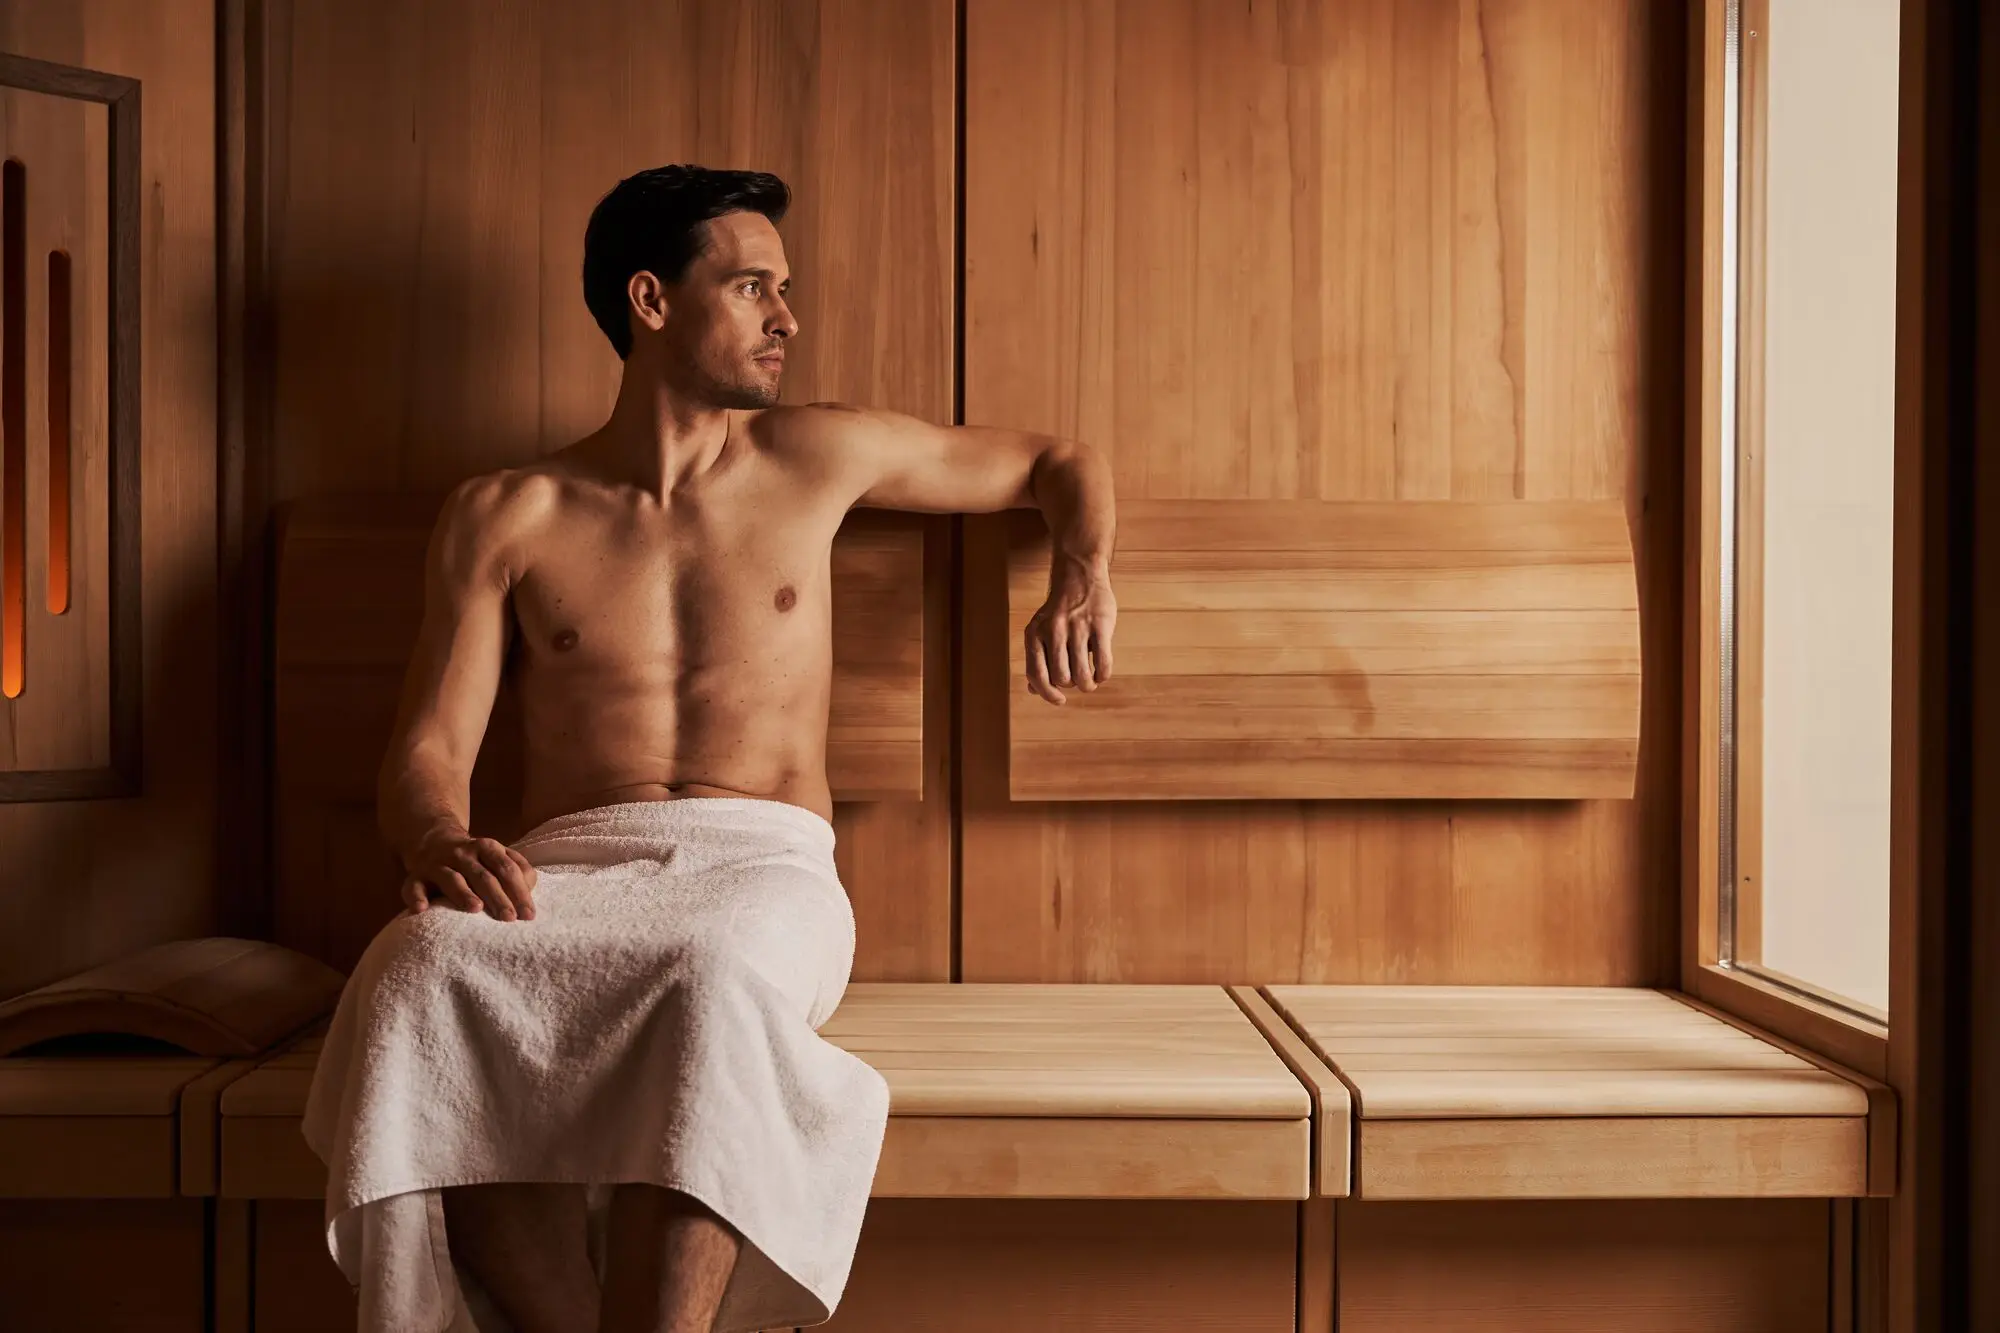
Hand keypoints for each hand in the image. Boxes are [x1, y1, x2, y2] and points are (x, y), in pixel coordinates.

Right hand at [401, 830, 538, 920]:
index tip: (528, 914)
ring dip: (463, 893)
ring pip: (451, 879)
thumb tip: (529, 889)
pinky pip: (413, 886)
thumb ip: (518, 870)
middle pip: (483, 876)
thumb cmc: (475, 859)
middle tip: (509, 918)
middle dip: (497, 897)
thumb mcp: (498, 857)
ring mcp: (437, 864)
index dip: (519, 891)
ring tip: (475, 909)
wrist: (433, 840)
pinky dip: (416, 897)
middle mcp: (462, 854)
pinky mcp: (416, 876)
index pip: (506, 869)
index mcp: (487, 847)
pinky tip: (421, 910)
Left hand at [1024, 558, 1115, 704]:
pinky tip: (1102, 674)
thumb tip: (1033, 690)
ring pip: (1082, 674)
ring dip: (1088, 685)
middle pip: (1061, 677)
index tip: (1059, 699)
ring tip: (1091, 682)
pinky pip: (1103, 662)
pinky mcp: (1100, 625)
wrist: (1079, 576)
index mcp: (1035, 634)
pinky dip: (1103, 675)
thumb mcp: (1041, 630)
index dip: (1047, 693)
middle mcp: (1054, 631)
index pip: (1036, 674)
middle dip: (1071, 685)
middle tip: (1077, 680)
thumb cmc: (1060, 611)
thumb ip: (1037, 659)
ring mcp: (1077, 628)